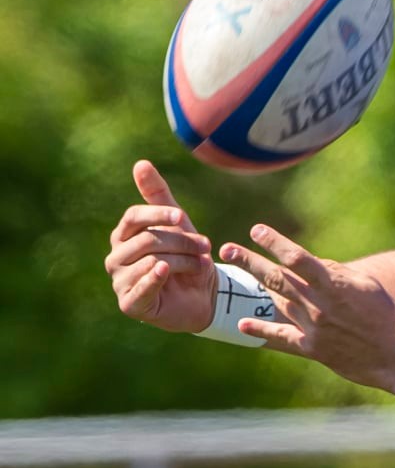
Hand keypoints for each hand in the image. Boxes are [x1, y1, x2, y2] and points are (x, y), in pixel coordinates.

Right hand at [105, 161, 216, 332]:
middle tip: (205, 246)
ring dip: (183, 260)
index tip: (182, 217)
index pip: (133, 217)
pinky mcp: (130, 304)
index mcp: (124, 236)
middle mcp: (116, 257)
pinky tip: (166, 271)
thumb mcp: (177, 224)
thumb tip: (140, 163)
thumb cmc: (187, 256)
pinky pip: (140, 288)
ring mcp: (120, 281)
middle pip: (147, 240)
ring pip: (150, 261)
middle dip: (181, 242)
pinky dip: (154, 278)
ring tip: (201, 264)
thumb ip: (158, 196)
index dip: (158, 215)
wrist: (205, 295)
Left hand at [219, 224, 394, 387]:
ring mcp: (314, 328)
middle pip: (276, 278)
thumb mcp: (364, 284)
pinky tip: (243, 324)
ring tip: (237, 274)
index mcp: (334, 284)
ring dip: (257, 287)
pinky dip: (261, 331)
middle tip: (226, 249)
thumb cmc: (385, 314)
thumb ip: (335, 272)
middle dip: (249, 261)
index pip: (297, 257)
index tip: (256, 230)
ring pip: (277, 302)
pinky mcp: (313, 349)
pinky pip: (281, 337)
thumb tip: (309, 264)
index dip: (273, 242)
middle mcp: (319, 304)